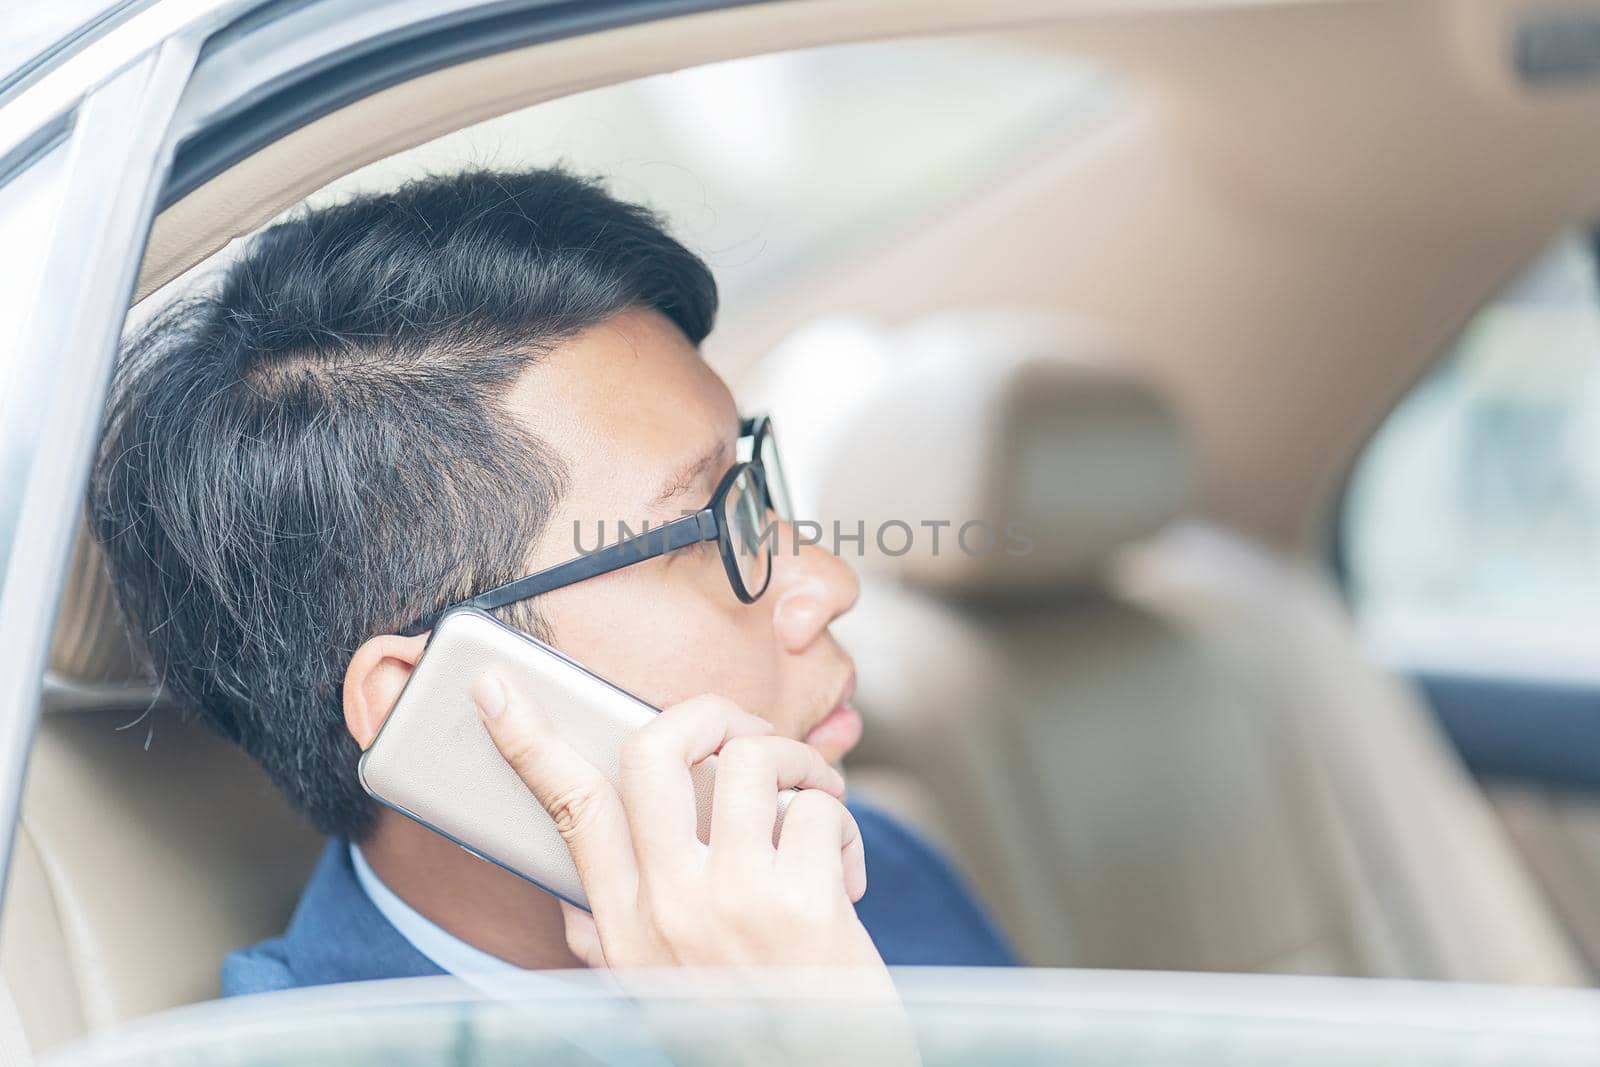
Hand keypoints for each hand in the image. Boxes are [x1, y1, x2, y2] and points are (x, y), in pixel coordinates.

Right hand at [472, 677, 886, 976]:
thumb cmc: (745, 1031)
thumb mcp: (651, 992)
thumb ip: (605, 940)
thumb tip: (566, 904)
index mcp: (624, 923)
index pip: (568, 808)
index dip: (529, 741)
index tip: (498, 686)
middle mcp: (668, 906)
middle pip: (655, 750)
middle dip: (708, 712)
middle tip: (744, 733)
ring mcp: (734, 902)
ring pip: (749, 759)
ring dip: (796, 763)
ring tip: (813, 801)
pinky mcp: (803, 903)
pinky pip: (818, 809)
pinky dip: (841, 825)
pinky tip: (845, 872)